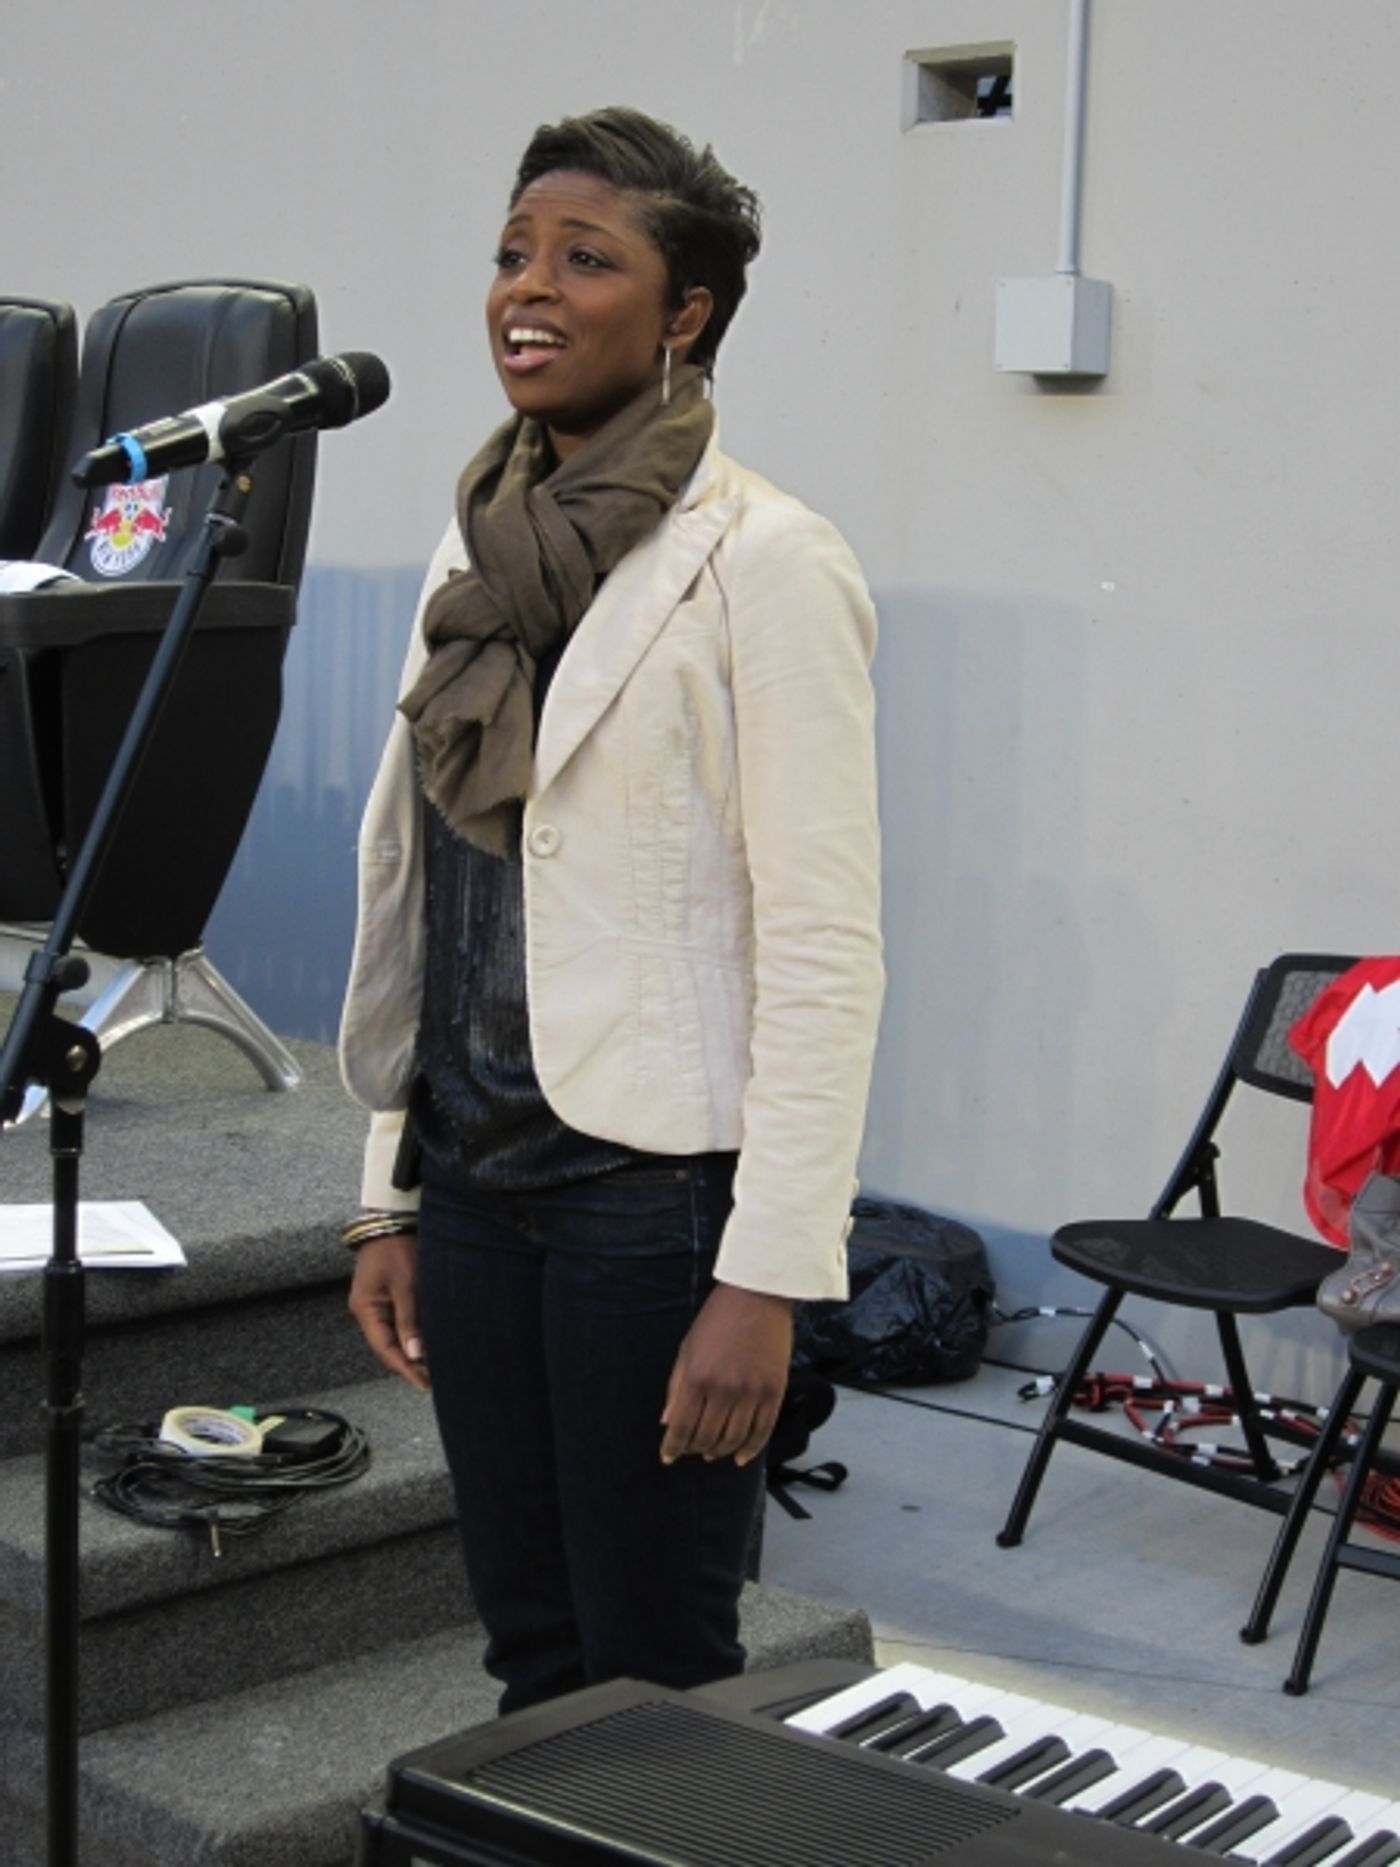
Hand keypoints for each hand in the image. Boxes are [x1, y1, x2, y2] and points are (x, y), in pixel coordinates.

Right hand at [347, 1233, 429, 1390]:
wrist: (391, 1220)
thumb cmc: (397, 1249)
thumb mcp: (405, 1285)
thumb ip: (409, 1319)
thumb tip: (414, 1353)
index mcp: (366, 1309)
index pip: (385, 1349)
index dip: (404, 1368)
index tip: (424, 1383)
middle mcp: (367, 1310)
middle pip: (388, 1345)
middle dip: (409, 1362)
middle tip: (433, 1378)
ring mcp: (375, 1302)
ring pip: (394, 1335)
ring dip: (411, 1349)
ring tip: (433, 1365)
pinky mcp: (386, 1295)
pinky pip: (398, 1321)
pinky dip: (412, 1333)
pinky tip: (426, 1341)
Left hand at [660, 1283, 792, 1465]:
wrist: (757, 1296)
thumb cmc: (718, 1318)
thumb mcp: (687, 1348)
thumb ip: (676, 1387)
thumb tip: (667, 1421)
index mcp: (698, 1378)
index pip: (682, 1426)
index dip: (672, 1447)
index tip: (667, 1456)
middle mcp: (725, 1389)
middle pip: (707, 1437)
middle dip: (694, 1449)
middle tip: (691, 1451)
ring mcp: (752, 1392)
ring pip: (734, 1438)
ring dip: (720, 1451)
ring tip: (711, 1452)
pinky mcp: (774, 1391)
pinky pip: (763, 1431)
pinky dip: (751, 1449)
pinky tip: (740, 1457)